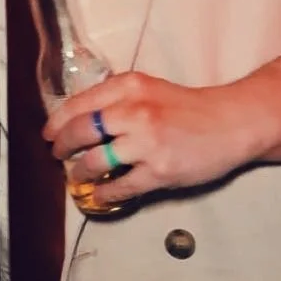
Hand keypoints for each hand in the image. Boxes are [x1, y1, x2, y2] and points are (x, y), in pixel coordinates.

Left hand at [45, 71, 253, 202]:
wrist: (232, 122)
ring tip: (78, 176)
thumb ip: (117, 99)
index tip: (49, 134)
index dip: (57, 122)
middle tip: (58, 155)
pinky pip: (120, 187)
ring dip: (80, 172)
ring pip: (95, 162)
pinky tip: (100, 194)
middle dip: (62, 147)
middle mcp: (134, 111)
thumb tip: (78, 120)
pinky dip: (105, 193)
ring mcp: (146, 143)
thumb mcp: (149, 89)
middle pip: (80, 132)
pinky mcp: (159, 170)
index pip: (78, 104)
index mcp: (129, 86)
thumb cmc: (188, 108)